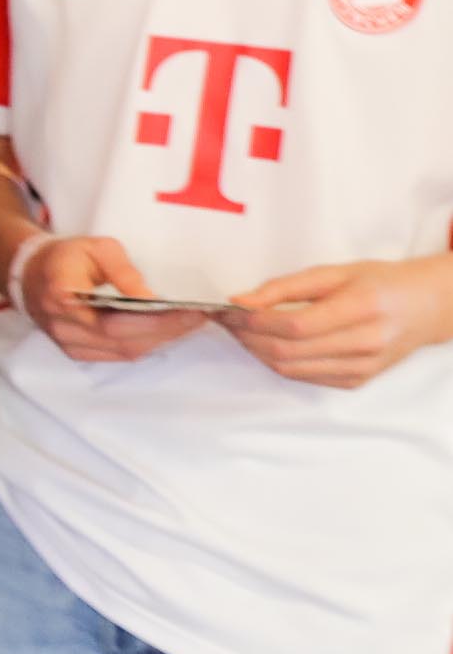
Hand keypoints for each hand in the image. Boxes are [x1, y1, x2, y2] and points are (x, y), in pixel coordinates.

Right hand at [16, 234, 213, 363]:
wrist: (29, 274)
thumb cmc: (65, 256)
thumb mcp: (97, 248)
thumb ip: (123, 272)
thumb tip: (151, 298)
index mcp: (63, 297)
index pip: (115, 320)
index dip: (156, 321)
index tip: (191, 310)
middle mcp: (63, 327)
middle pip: (124, 340)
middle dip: (168, 331)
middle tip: (200, 317)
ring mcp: (68, 344)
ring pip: (124, 351)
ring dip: (160, 340)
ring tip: (189, 324)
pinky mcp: (76, 351)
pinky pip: (117, 355)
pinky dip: (145, 344)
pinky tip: (165, 331)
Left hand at [225, 256, 452, 389]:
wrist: (426, 308)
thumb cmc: (380, 282)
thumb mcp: (335, 272)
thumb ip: (286, 287)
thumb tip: (240, 301)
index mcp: (363, 308)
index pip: (294, 325)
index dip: (253, 320)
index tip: (228, 308)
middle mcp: (365, 343)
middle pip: (287, 350)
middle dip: (247, 336)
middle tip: (227, 320)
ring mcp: (362, 368)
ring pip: (289, 368)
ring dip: (256, 351)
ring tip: (242, 331)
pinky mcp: (356, 381)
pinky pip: (302, 376)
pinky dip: (277, 362)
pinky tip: (267, 344)